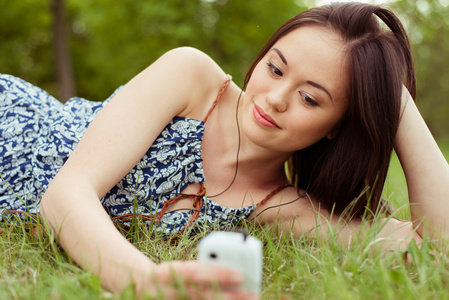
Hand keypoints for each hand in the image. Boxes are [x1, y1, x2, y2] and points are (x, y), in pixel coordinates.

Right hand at [137, 260, 258, 299]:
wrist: (139, 288)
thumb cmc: (169, 275)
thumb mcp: (180, 268)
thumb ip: (201, 268)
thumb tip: (235, 272)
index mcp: (165, 272)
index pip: (194, 272)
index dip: (217, 273)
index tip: (241, 276)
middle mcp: (164, 292)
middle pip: (200, 294)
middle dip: (228, 296)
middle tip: (253, 294)